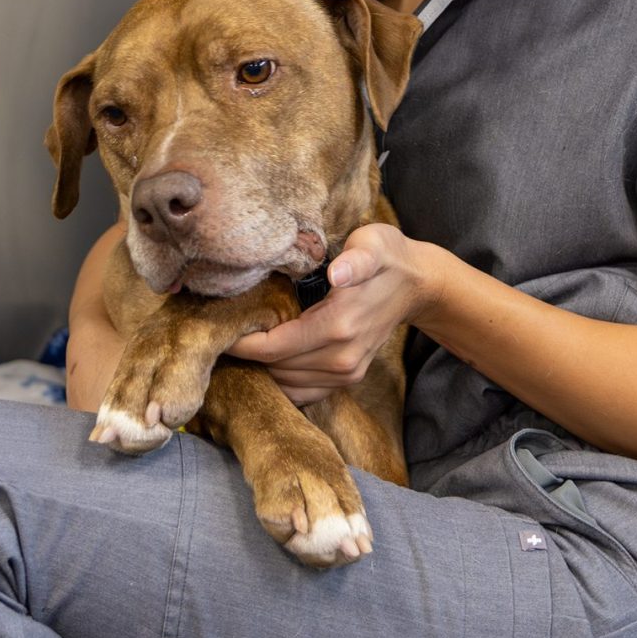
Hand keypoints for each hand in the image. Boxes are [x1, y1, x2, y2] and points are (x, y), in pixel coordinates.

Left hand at [227, 223, 440, 407]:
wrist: (417, 285)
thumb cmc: (387, 258)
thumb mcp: (373, 244)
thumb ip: (356, 259)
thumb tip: (337, 273)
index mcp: (339, 326)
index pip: (274, 347)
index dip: (241, 342)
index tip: (219, 328)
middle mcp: (342, 358)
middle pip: (275, 369)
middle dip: (246, 354)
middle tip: (224, 332)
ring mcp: (347, 373)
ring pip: (287, 384)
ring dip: (262, 369)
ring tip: (243, 343)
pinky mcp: (349, 379)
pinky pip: (304, 393)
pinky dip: (282, 381)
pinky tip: (269, 360)